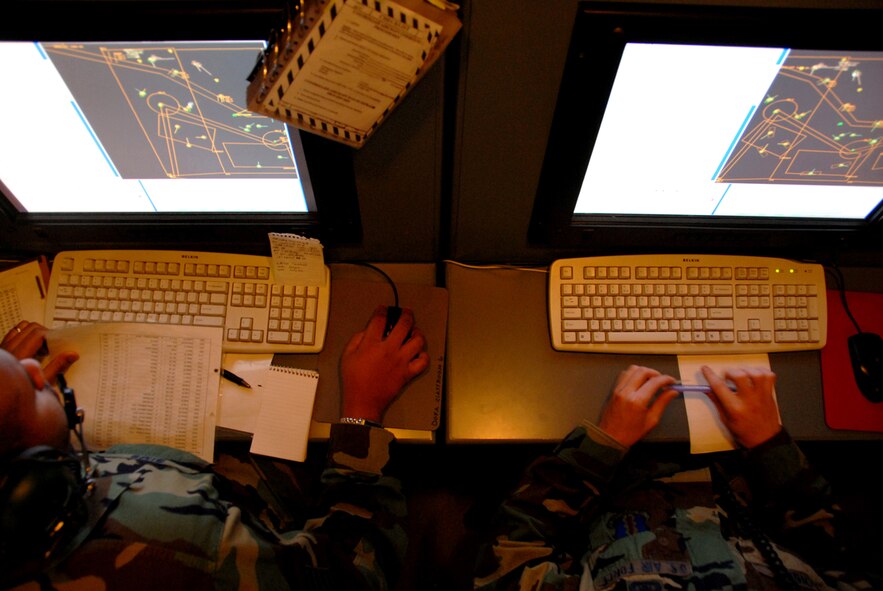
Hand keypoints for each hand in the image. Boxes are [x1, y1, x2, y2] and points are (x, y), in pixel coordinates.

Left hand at [2, 321, 78, 384]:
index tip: (59, 343)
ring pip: (22, 327)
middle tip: (52, 346)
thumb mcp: (44, 382)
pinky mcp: (3, 349)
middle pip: (30, 327)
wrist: (6, 399)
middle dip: (45, 333)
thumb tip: (72, 355)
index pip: (37, 334)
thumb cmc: (22, 389)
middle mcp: (9, 348)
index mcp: (19, 355)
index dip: (51, 336)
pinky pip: (14, 333)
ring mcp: (4, 347)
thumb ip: (58, 367)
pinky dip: (24, 335)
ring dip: (34, 333)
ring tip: (42, 346)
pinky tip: (31, 347)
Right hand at [340, 306, 429, 422]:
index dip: (383, 311)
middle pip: (404, 324)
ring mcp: (401, 361)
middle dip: (406, 314)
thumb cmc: (354, 381)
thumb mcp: (347, 356)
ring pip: (418, 340)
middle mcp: (389, 350)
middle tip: (406, 312)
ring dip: (417, 333)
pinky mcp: (407, 373)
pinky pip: (423, 361)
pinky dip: (423, 355)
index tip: (384, 309)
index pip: (380, 320)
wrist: (363, 402)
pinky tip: (418, 353)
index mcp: (372, 344)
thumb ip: (356, 340)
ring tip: (414, 332)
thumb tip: (366, 332)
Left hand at [598, 365, 678, 447]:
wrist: (610, 437)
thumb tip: (673, 391)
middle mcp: (626, 391)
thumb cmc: (631, 432)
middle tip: (662, 381)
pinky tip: (639, 382)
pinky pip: (624, 374)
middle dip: (656, 373)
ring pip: (632, 369)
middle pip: (643, 371)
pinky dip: (633, 374)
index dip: (666, 379)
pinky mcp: (613, 389)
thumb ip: (662, 403)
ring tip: (651, 381)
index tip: (672, 381)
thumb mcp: (651, 420)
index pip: (654, 382)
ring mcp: (618, 389)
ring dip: (644, 372)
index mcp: (637, 401)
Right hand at [701, 365, 779, 447]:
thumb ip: (717, 402)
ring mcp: (761, 396)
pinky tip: (754, 375)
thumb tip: (708, 390)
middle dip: (730, 372)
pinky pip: (769, 375)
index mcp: (735, 408)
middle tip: (727, 376)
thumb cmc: (745, 431)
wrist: (765, 439)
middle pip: (740, 376)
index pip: (719, 387)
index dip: (710, 376)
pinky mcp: (769, 394)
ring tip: (741, 374)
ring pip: (756, 373)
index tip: (706, 369)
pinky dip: (761, 371)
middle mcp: (749, 400)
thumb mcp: (726, 419)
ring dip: (746, 370)